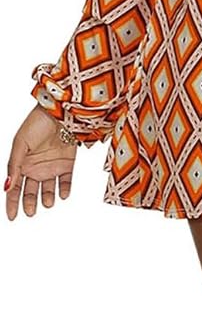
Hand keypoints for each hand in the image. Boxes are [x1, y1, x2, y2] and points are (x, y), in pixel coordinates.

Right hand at [5, 105, 77, 220]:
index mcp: (21, 163)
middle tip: (31, 213)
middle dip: (30, 203)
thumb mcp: (20, 144)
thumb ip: (14, 166)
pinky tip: (63, 195)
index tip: (12, 217)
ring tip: (48, 203)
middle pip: (31, 192)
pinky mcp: (67, 164)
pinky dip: (64, 189)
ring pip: (48, 189)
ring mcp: (51, 166)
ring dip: (48, 198)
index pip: (14, 188)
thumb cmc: (36, 124)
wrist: (60, 112)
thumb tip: (7, 187)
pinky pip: (66, 181)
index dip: (12, 203)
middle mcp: (35, 167)